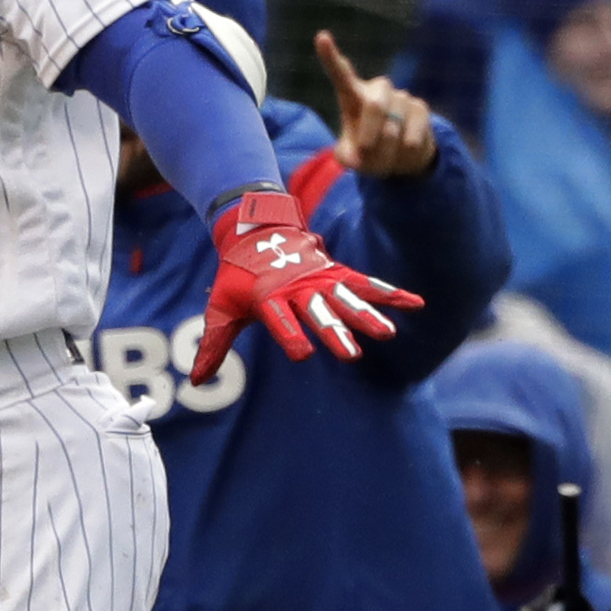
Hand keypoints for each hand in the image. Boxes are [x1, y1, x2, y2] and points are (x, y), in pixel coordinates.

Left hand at [192, 189, 420, 382]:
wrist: (256, 229)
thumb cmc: (237, 276)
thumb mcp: (221, 305)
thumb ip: (214, 344)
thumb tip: (194, 381)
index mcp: (269, 296)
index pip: (280, 320)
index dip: (290, 334)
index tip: (303, 354)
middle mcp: (299, 287)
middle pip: (318, 312)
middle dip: (334, 331)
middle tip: (351, 354)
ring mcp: (321, 279)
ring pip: (347, 298)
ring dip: (367, 315)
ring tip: (388, 333)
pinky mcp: (337, 272)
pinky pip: (367, 283)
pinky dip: (390, 293)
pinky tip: (416, 304)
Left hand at [315, 31, 437, 176]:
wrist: (403, 156)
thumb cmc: (369, 150)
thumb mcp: (352, 156)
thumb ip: (347, 156)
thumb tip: (355, 159)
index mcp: (353, 96)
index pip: (341, 75)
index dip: (331, 57)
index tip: (321, 37)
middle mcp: (376, 90)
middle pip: (374, 105)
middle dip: (369, 133)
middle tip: (365, 151)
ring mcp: (400, 97)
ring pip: (393, 125)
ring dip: (387, 149)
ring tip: (384, 159)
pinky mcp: (420, 108)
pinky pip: (413, 131)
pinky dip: (407, 147)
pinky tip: (406, 149)